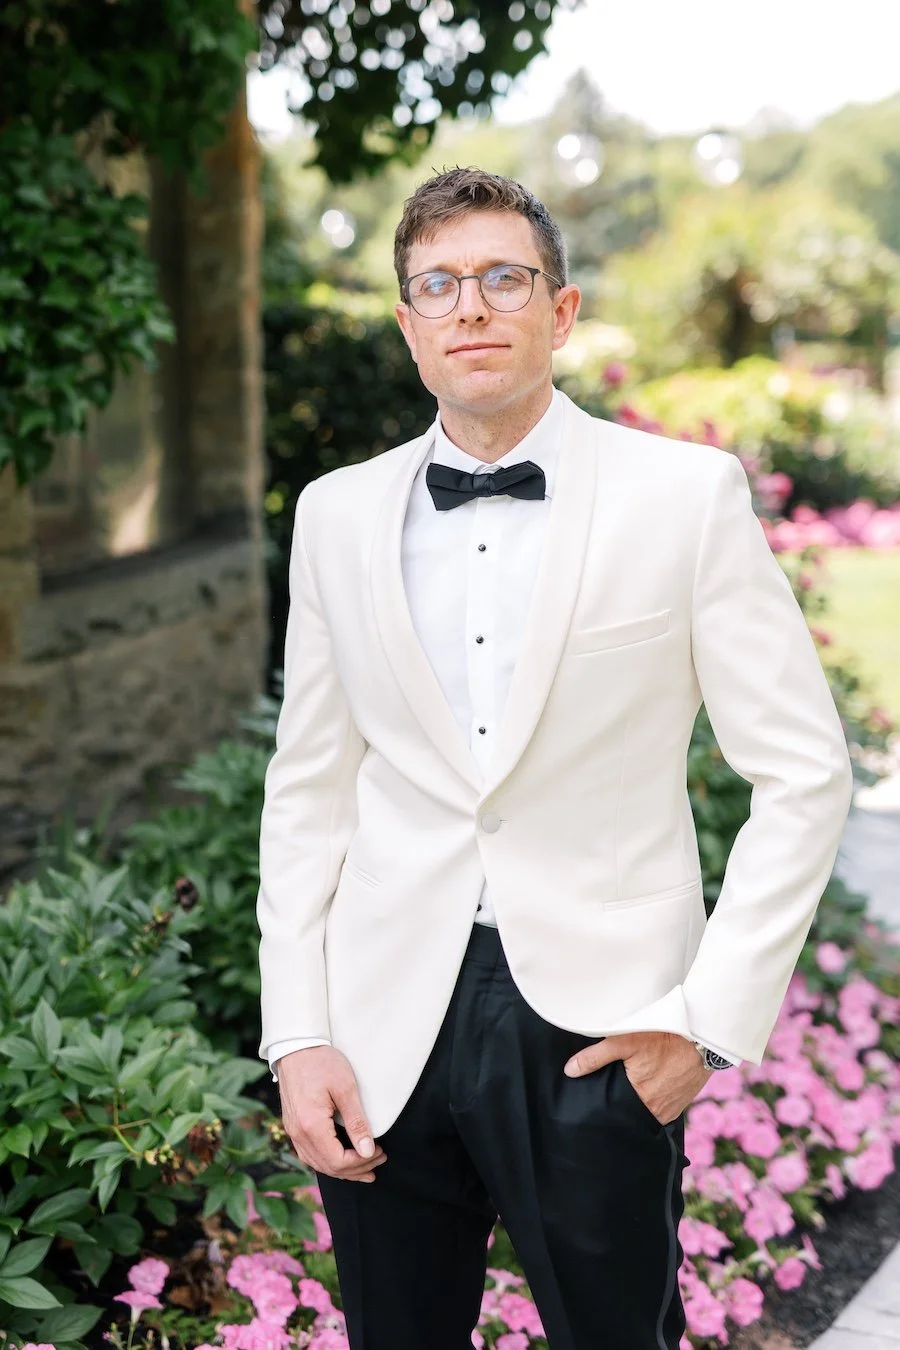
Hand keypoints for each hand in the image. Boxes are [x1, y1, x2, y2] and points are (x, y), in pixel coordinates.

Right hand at [277, 1045, 387, 1181]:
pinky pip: (309, 1154)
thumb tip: (368, 1151)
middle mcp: (298, 1133)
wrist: (296, 1047)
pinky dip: (328, 1161)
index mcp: (311, 1125)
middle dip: (356, 1169)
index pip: (338, 1161)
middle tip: (379, 1160)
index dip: (361, 1163)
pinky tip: (341, 1159)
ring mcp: (293, 1131)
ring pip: (318, 1164)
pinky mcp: (293, 1126)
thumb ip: (357, 1122)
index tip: (379, 1152)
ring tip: (365, 1168)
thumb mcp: (346, 1088)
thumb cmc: (321, 1063)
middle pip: (328, 1167)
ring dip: (342, 1169)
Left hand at [563, 1031, 711, 1124]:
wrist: (704, 1034)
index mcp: (643, 1101)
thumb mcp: (625, 1041)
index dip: (607, 1106)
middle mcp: (660, 1111)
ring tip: (633, 1084)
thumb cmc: (665, 1036)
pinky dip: (656, 1096)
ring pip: (649, 1109)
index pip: (617, 1113)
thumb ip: (595, 1057)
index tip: (599, 1099)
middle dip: (623, 1104)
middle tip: (615, 1089)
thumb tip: (570, 1070)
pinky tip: (651, 1082)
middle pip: (633, 1112)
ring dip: (641, 1100)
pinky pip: (664, 1104)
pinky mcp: (684, 1100)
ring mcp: (674, 1107)